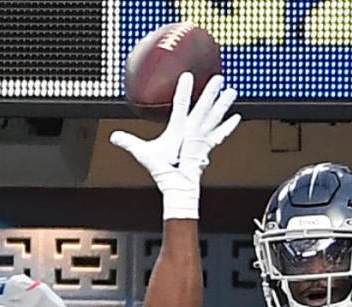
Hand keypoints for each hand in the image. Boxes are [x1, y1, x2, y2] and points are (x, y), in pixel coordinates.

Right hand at [110, 72, 240, 220]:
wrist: (180, 186)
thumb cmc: (164, 170)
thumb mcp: (144, 154)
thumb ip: (130, 143)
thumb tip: (114, 137)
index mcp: (179, 130)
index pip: (181, 106)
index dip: (184, 90)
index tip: (188, 75)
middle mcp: (193, 132)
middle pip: (204, 108)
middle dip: (211, 93)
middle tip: (219, 78)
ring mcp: (202, 138)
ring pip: (215, 118)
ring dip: (223, 104)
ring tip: (232, 91)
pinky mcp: (207, 146)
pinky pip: (220, 134)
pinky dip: (228, 126)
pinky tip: (237, 117)